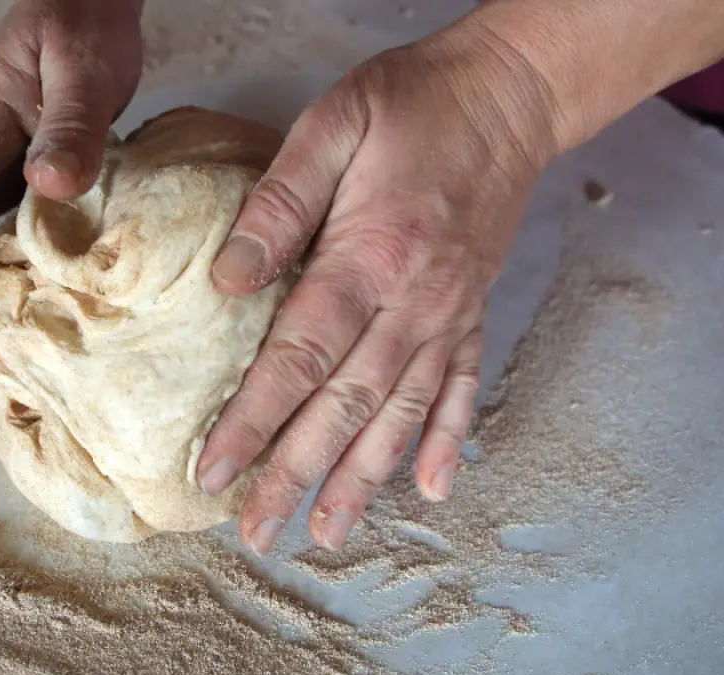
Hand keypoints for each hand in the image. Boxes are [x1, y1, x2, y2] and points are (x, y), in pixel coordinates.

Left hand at [195, 21, 561, 553]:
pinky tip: (431, 486)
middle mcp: (414, 304)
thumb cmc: (411, 105)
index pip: (298, 359)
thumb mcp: (332, 127)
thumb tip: (227, 280)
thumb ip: (278, 206)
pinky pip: (460, 388)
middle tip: (258, 533)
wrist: (509, 93)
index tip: (214, 473)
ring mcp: (449, 315)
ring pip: (400, 413)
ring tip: (328, 532)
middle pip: (345, 407)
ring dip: (362, 478)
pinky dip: (445, 440)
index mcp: (369, 259)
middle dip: (297, 474)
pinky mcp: (472, 313)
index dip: (252, 422)